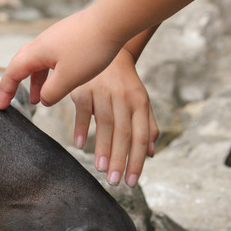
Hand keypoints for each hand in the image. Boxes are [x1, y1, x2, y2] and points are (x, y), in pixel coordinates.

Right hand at [0, 8, 124, 109]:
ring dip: (37, 81)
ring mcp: (56, 38)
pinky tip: (61, 80)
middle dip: (18, 85)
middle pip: (22, 65)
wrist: (114, 21)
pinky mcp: (69, 37)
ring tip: (42, 98)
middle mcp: (42, 42)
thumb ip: (51, 93)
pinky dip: (50, 73)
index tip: (2, 106)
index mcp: (37, 52)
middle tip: (15, 100)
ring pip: (39, 62)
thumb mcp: (69, 79)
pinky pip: (52, 57)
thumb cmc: (91, 48)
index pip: (12, 73)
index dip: (6, 91)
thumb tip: (43, 100)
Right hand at [70, 48, 158, 186]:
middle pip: (124, 133)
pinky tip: (80, 145)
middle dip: (120, 160)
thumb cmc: (124, 81)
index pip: (141, 136)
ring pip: (105, 124)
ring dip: (103, 148)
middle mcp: (123, 97)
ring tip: (102, 169)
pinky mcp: (84, 88)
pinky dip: (82, 128)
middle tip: (115, 182)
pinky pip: (83, 111)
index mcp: (140, 102)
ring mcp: (103, 92)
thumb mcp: (140, 100)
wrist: (109, 48)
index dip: (137, 160)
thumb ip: (147, 125)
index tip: (132, 181)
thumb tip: (150, 154)